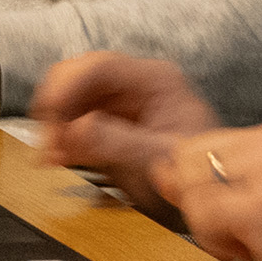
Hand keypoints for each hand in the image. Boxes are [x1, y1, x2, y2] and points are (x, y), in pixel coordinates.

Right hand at [30, 51, 220, 223]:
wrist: (211, 193)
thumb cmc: (197, 173)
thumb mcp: (160, 159)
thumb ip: (118, 143)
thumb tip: (76, 129)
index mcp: (156, 80)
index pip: (101, 67)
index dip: (68, 86)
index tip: (51, 113)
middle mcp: (134, 83)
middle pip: (78, 75)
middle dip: (57, 106)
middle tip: (50, 140)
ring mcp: (118, 100)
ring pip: (68, 95)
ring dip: (54, 123)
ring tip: (54, 155)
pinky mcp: (106, 120)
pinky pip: (71, 117)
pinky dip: (60, 136)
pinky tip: (61, 156)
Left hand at [34, 56, 261, 260]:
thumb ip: (216, 176)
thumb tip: (158, 168)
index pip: (197, 144)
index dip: (195, 185)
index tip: (225, 212)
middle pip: (187, 164)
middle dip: (200, 205)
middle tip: (241, 233)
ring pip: (192, 190)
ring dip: (209, 228)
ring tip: (250, 243)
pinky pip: (205, 219)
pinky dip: (218, 243)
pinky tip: (250, 253)